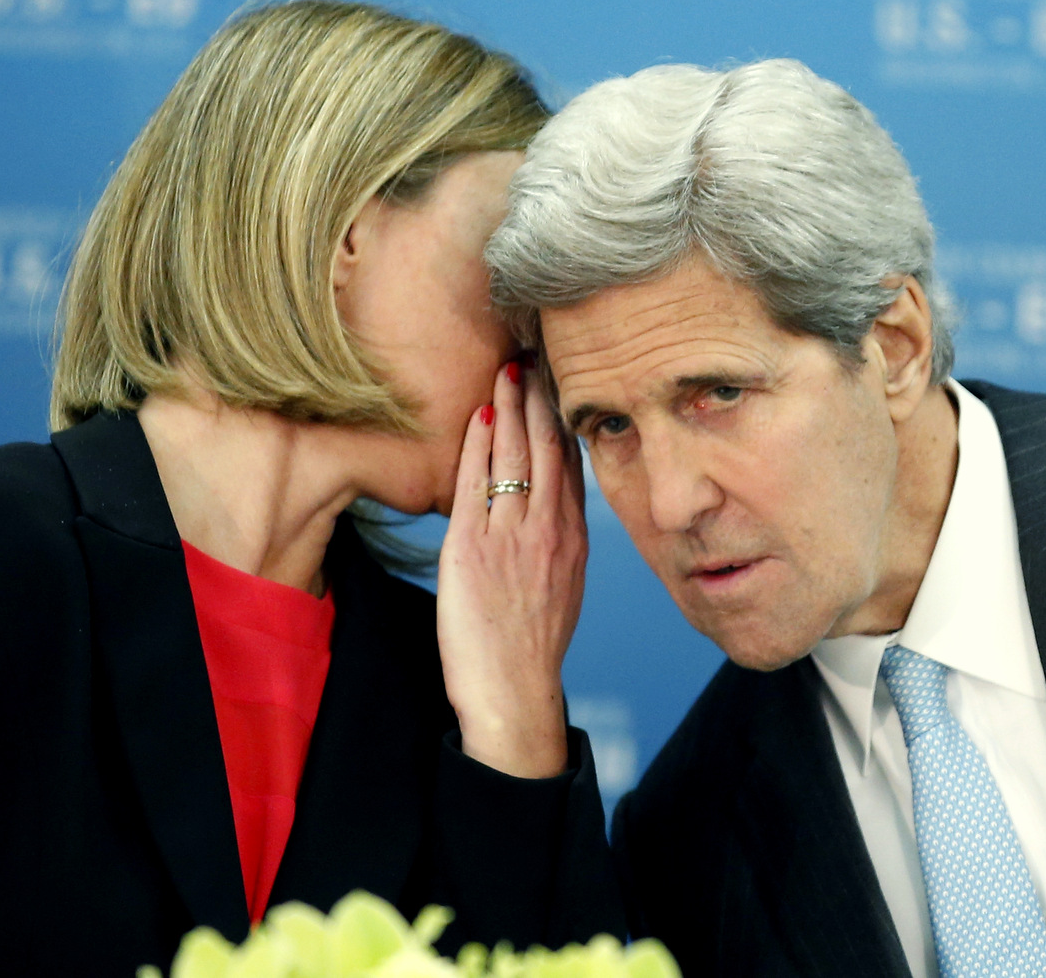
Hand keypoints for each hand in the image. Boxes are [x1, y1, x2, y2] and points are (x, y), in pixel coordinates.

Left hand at [435, 358, 587, 777]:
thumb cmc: (531, 647)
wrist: (514, 692)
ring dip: (509, 407)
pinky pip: (476, 483)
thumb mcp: (562, 586)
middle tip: (534, 354)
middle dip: (541, 398)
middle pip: (548, 448)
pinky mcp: (472, 549)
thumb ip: (558, 540)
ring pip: (514, 456)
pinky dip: (478, 444)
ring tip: (506, 370)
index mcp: (573, 538)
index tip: (560, 382)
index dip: (565, 418)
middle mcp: (548, 530)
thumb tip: (553, 508)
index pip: (572, 462)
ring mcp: (512, 537)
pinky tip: (477, 415)